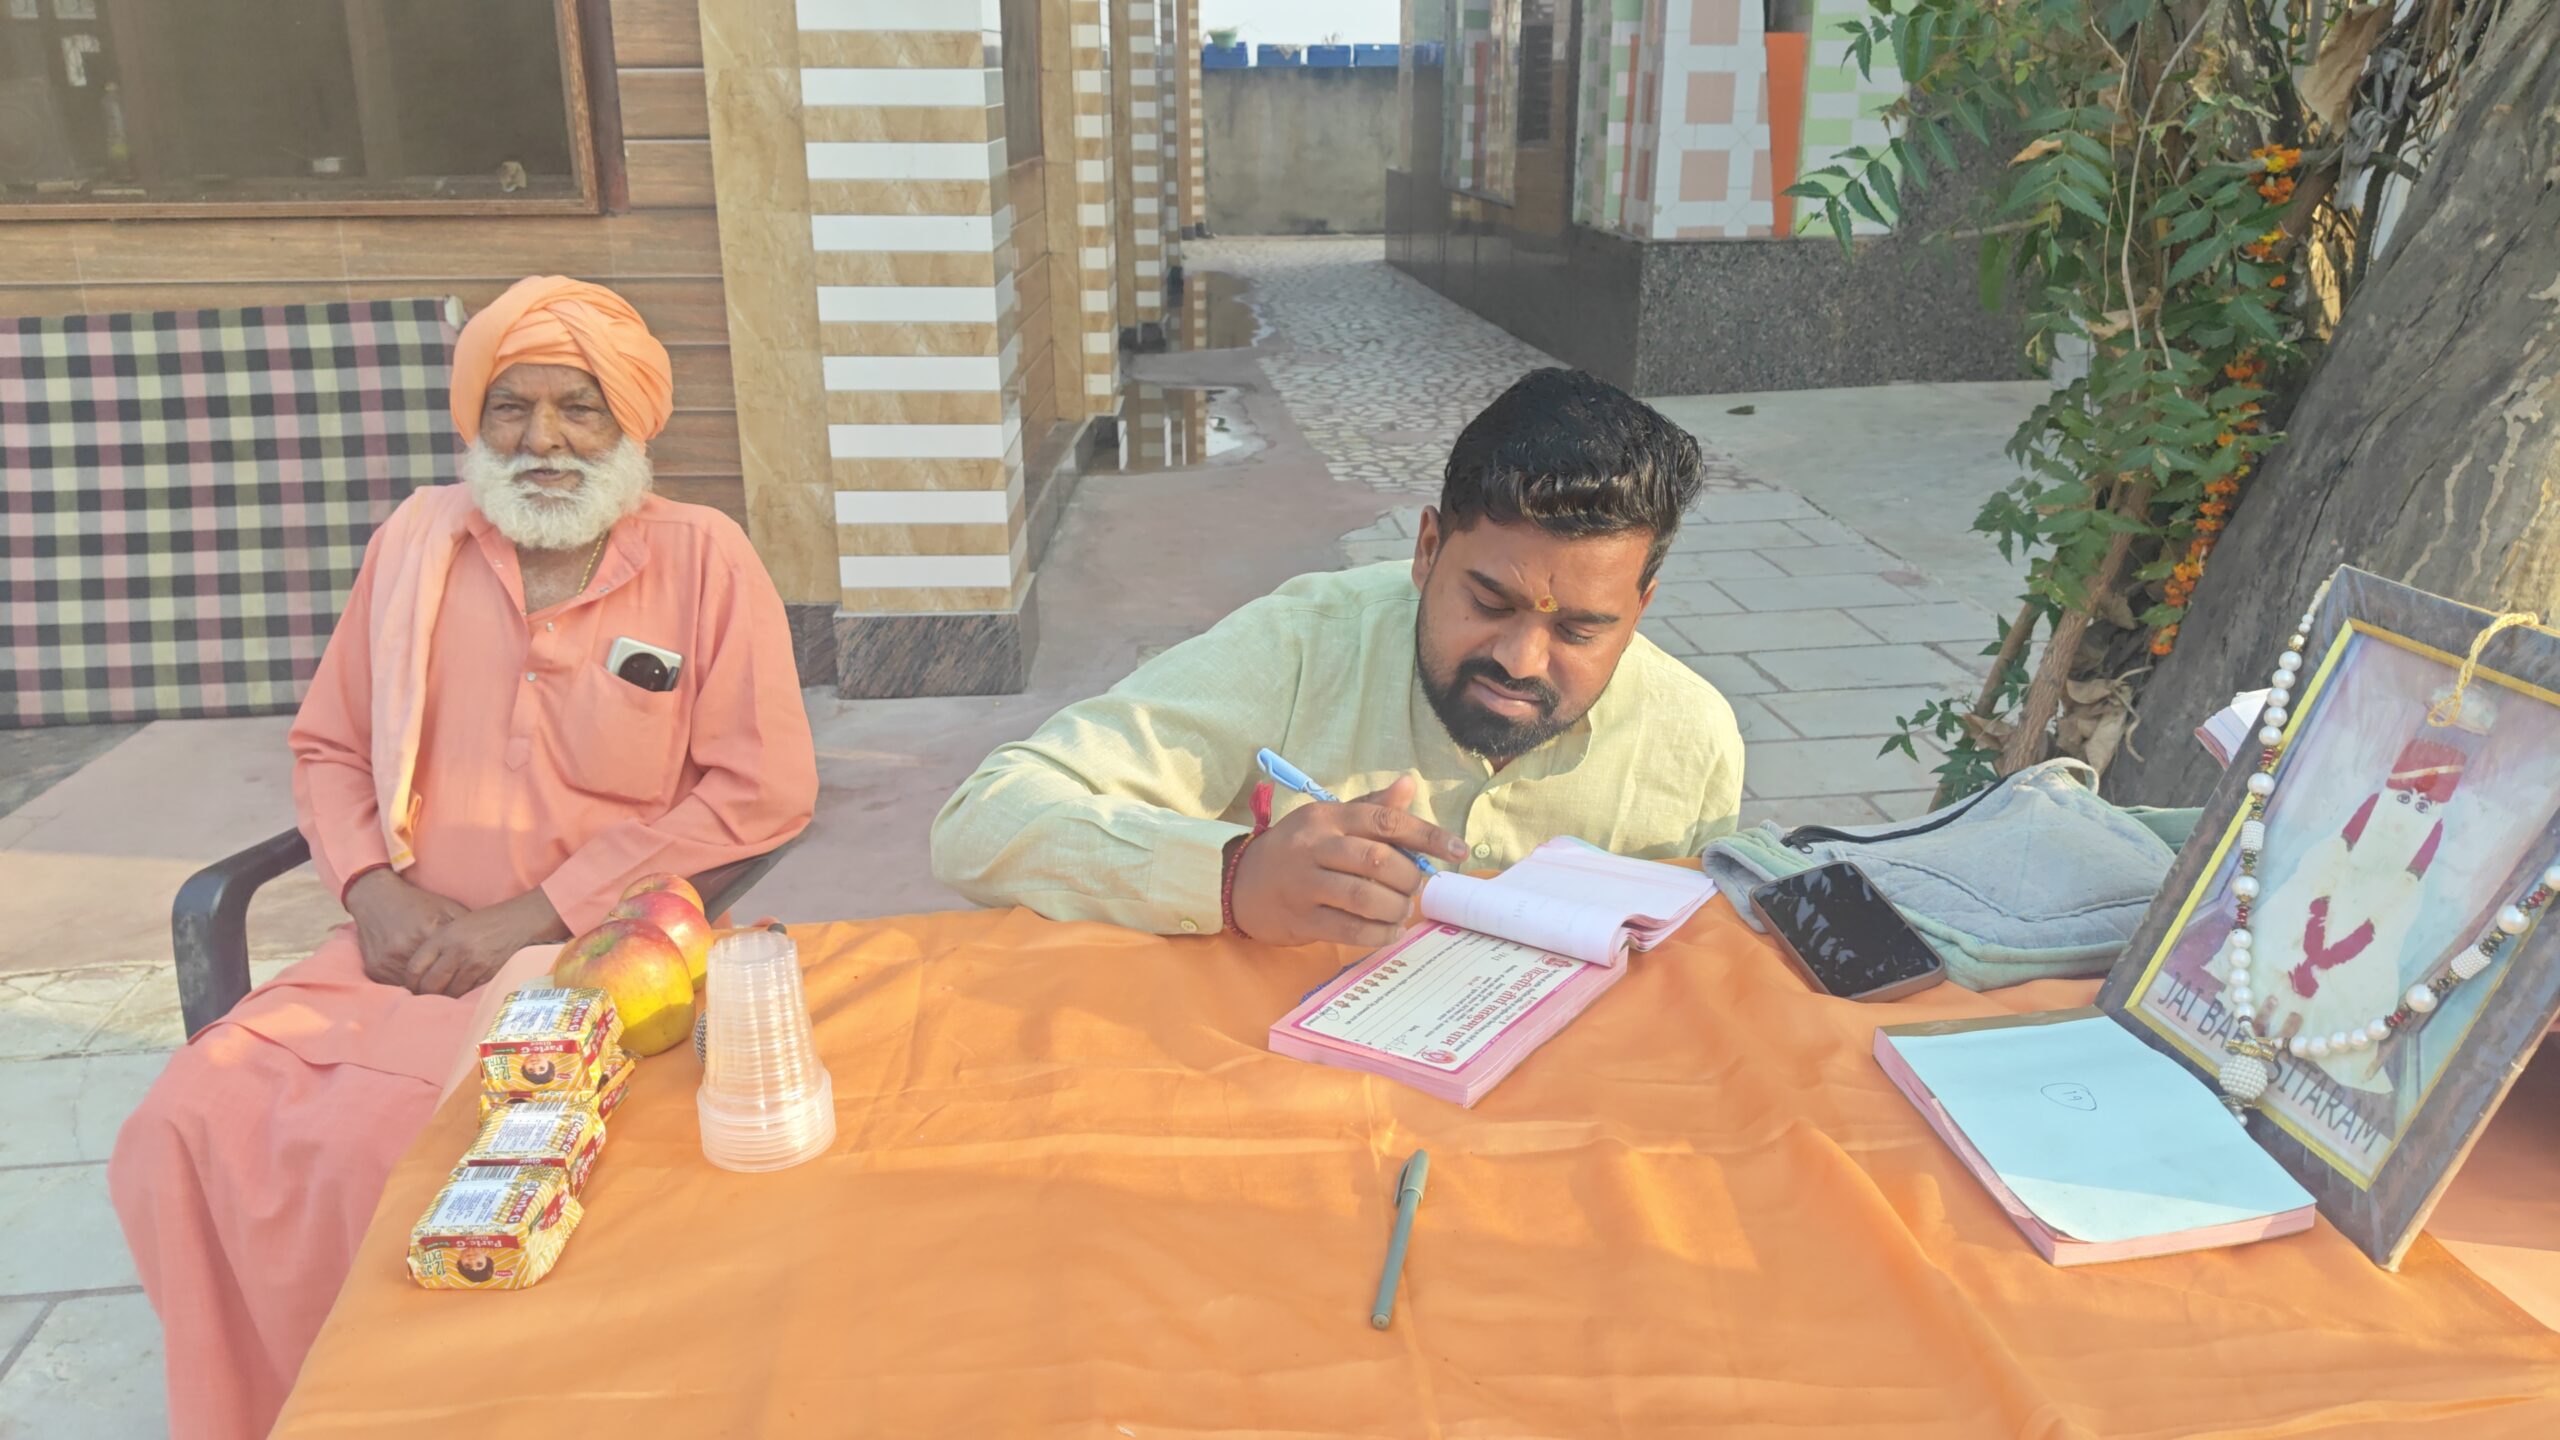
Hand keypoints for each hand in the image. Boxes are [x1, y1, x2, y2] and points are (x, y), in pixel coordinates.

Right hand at [345, 869, 469, 986]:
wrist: (377, 898)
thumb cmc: (418, 904)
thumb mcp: (447, 908)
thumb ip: (466, 926)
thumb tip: (488, 945)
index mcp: (428, 932)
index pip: (449, 964)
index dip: (460, 974)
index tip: (470, 980)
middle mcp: (405, 948)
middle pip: (431, 980)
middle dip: (444, 986)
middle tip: (456, 992)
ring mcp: (387, 960)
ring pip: (413, 987)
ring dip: (425, 990)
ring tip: (439, 991)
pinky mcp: (375, 968)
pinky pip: (395, 986)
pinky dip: (408, 986)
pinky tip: (419, 984)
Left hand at [405, 890, 570, 997]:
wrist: (523, 921)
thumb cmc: (488, 922)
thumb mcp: (457, 925)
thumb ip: (438, 945)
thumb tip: (420, 970)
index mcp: (445, 936)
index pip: (415, 967)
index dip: (409, 981)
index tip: (410, 986)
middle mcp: (457, 951)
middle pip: (430, 985)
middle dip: (424, 995)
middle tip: (423, 998)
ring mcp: (475, 965)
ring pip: (449, 993)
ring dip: (444, 998)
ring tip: (442, 998)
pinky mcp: (489, 975)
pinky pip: (469, 993)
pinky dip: (462, 996)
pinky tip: (461, 994)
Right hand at [1229, 775, 1468, 946]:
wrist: (1239, 883)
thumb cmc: (1295, 849)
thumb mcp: (1328, 819)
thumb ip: (1371, 806)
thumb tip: (1409, 784)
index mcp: (1329, 817)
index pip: (1386, 821)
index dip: (1428, 835)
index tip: (1459, 850)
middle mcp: (1316, 846)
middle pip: (1379, 861)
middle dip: (1409, 879)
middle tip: (1414, 887)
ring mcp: (1306, 884)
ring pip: (1366, 897)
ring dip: (1395, 908)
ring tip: (1400, 910)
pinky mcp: (1301, 919)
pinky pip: (1350, 929)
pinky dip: (1378, 934)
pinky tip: (1387, 932)